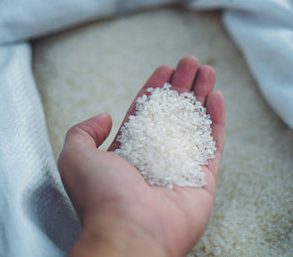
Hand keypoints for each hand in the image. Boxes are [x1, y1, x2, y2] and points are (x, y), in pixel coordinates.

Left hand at [57, 56, 225, 256]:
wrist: (131, 230)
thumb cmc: (102, 195)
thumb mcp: (75, 156)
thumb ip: (83, 132)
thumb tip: (105, 117)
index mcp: (129, 152)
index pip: (146, 112)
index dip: (156, 88)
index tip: (165, 68)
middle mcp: (156, 157)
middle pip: (173, 113)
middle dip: (182, 86)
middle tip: (191, 63)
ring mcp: (182, 166)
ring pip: (195, 123)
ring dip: (202, 95)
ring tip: (207, 70)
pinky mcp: (204, 178)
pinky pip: (214, 143)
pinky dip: (217, 119)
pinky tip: (216, 96)